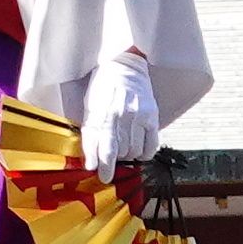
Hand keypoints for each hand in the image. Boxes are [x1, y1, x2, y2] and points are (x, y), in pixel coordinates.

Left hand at [80, 51, 158, 176]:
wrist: (123, 66)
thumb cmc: (102, 88)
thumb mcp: (89, 108)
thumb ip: (89, 136)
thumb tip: (90, 163)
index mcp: (104, 113)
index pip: (106, 147)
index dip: (106, 166)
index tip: (104, 177)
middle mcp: (123, 115)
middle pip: (122, 152)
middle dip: (115, 157)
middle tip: (112, 150)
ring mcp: (140, 115)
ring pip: (135, 151)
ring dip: (128, 154)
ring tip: (122, 143)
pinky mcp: (153, 116)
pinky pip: (151, 146)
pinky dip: (143, 153)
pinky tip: (137, 147)